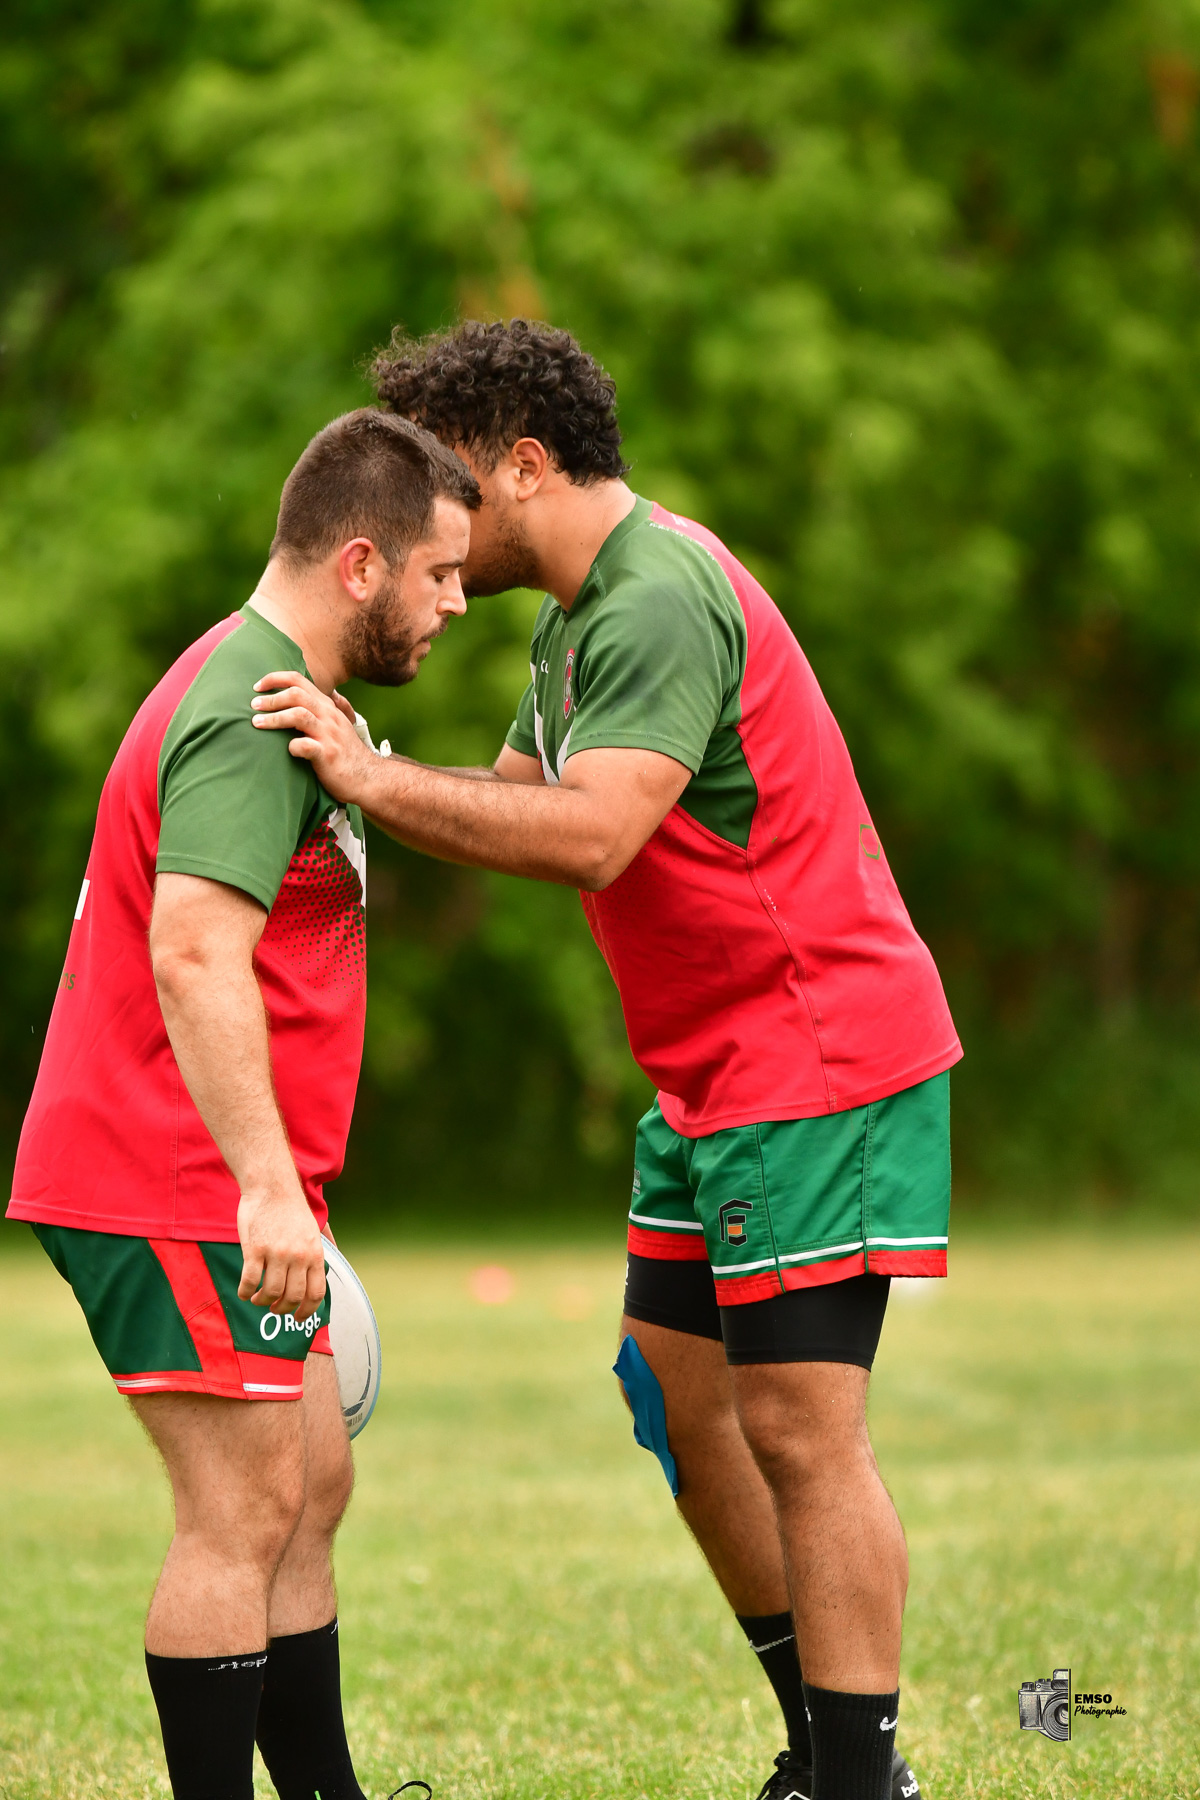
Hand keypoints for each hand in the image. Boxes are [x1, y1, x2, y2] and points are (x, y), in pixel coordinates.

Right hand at [237, 1187, 327, 1319]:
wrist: (271, 1186)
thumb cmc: (291, 1208)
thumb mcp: (314, 1229)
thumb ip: (321, 1248)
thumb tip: (333, 1260)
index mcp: (315, 1253)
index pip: (316, 1293)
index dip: (307, 1311)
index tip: (299, 1319)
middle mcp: (298, 1256)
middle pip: (292, 1297)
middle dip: (282, 1309)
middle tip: (274, 1308)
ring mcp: (276, 1253)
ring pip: (271, 1293)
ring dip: (262, 1302)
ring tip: (258, 1299)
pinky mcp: (254, 1250)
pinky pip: (250, 1281)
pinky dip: (245, 1292)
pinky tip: (244, 1292)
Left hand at [251, 671, 380, 803]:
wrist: (368, 778)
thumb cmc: (348, 753)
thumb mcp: (341, 724)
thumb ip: (330, 709)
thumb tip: (329, 693)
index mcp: (327, 707)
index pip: (300, 681)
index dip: (276, 679)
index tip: (258, 686)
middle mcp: (329, 716)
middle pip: (296, 694)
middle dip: (271, 698)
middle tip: (253, 705)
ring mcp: (329, 735)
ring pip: (298, 715)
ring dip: (274, 718)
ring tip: (256, 723)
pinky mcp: (327, 755)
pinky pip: (305, 745)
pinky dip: (292, 746)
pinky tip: (288, 750)